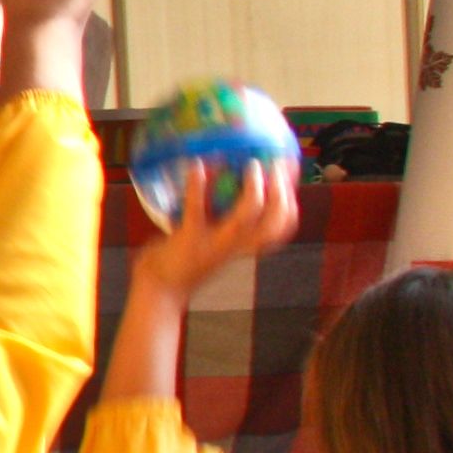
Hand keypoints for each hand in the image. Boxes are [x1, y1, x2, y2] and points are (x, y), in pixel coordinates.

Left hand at [133, 164, 297, 296]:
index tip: (291, 173)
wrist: (161, 288)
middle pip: (276, 222)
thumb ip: (226, 217)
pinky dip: (197, 186)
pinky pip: (196, 209)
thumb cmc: (187, 257)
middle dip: (283, 192)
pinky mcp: (188, 238)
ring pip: (246, 218)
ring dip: (254, 190)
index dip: (292, 199)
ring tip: (252, 165)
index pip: (283, 227)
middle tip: (276, 164)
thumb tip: (228, 178)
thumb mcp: (215, 238)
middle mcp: (236, 247)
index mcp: (246, 246)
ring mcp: (214, 243)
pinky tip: (196, 165)